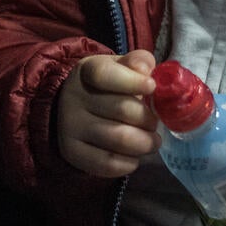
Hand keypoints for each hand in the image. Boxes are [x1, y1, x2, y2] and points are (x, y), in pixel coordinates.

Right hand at [56, 50, 159, 176]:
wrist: (72, 109)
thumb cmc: (107, 86)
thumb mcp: (120, 67)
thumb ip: (137, 62)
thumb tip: (146, 69)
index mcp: (87, 72)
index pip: (106, 75)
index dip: (133, 82)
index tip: (152, 87)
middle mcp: (73, 98)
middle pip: (122, 110)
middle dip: (148, 119)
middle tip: (155, 123)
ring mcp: (70, 127)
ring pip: (119, 139)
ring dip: (145, 143)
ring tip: (152, 141)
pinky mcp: (71, 152)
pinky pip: (108, 163)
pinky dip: (129, 162)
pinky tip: (134, 156)